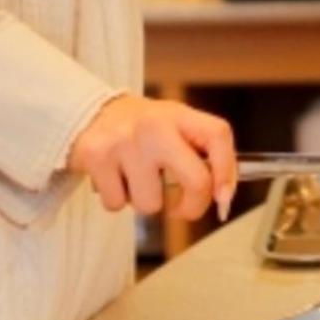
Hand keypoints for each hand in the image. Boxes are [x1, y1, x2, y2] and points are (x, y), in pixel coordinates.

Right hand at [68, 93, 236, 221]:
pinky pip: (117, 205)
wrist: (91, 113)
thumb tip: (223, 198)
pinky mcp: (96, 157)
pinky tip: (115, 177)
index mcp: (179, 115)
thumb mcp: (175, 126)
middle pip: (196, 180)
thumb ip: (201, 154)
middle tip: (181, 207)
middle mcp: (155, 125)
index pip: (218, 135)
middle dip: (193, 206)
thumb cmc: (142, 128)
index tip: (224, 197)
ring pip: (151, 204)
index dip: (227, 170)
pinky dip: (117, 199)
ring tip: (137, 178)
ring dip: (146, 201)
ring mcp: (125, 141)